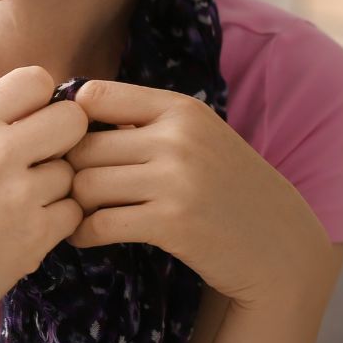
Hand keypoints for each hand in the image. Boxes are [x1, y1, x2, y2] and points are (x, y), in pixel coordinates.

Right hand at [0, 66, 88, 340]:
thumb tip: (51, 103)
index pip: (36, 79)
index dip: (41, 101)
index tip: (30, 123)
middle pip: (72, 119)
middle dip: (65, 138)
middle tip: (42, 160)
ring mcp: (18, 195)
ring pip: (71, 172)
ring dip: (55, 188)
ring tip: (17, 204)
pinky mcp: (34, 236)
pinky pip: (72, 212)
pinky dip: (55, 221)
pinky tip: (23, 228)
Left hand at [63, 79, 332, 310]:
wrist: (280, 247)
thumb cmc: (227, 188)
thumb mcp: (196, 137)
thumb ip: (144, 121)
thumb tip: (70, 109)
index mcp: (179, 108)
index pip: (94, 96)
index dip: (70, 122)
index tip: (67, 146)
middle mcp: (177, 137)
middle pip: (81, 145)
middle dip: (67, 169)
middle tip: (63, 188)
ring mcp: (176, 180)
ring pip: (85, 184)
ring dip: (73, 203)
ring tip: (76, 213)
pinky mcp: (172, 223)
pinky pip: (100, 222)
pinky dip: (83, 232)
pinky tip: (86, 236)